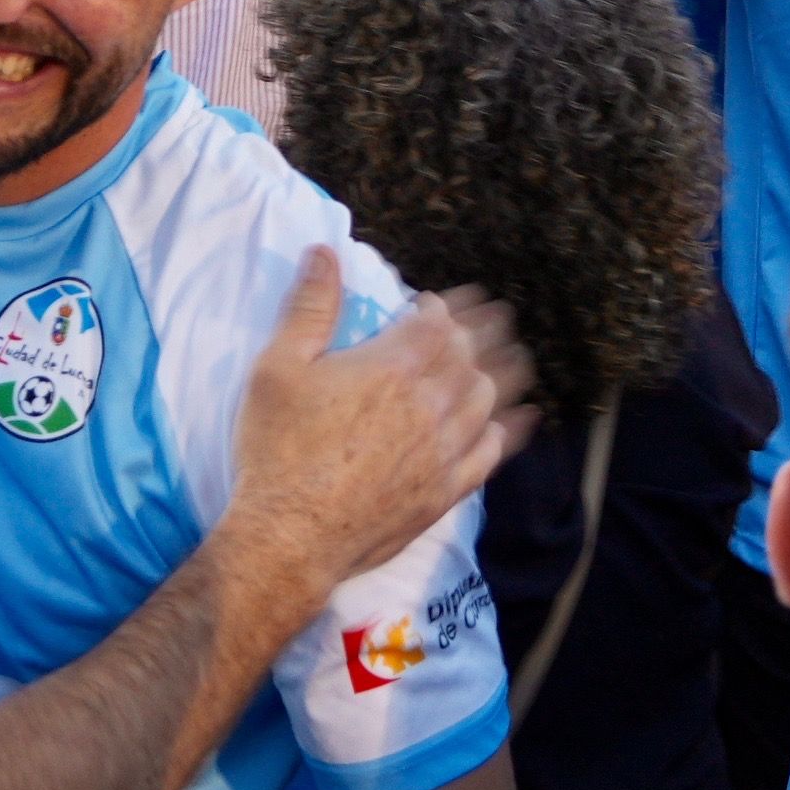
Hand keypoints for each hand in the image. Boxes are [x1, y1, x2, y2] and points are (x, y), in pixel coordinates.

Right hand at [221, 251, 531, 594]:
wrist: (290, 536)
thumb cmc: (277, 451)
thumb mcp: (278, 369)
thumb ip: (310, 308)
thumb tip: (325, 253)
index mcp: (393, 367)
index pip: (437, 322)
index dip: (440, 308)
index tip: (432, 304)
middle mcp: (429, 404)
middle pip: (470, 355)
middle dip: (478, 331)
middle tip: (486, 318)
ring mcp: (443, 450)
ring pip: (487, 398)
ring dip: (497, 372)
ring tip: (508, 357)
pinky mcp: (446, 491)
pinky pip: (490, 452)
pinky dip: (505, 429)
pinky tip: (512, 419)